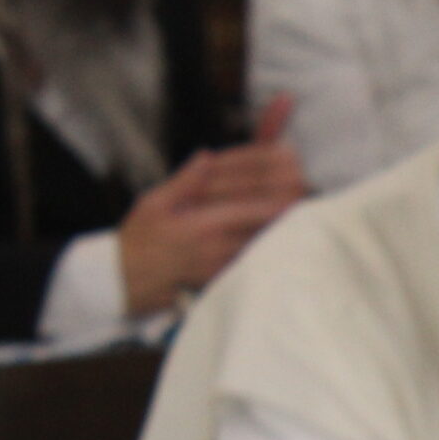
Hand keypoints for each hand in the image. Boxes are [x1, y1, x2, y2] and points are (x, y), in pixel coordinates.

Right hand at [117, 99, 304, 314]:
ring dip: (286, 220)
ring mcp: (226, 264)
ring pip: (265, 239)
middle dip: (288, 198)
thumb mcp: (153, 203)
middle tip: (308, 181)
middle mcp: (219, 245)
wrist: (130, 283)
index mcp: (201, 222)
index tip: (293, 165)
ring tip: (306, 199)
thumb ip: (184, 182)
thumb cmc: (141, 239)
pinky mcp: (228, 278)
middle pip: (265, 219)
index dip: (272, 182)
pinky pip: (257, 257)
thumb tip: (207, 157)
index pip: (247, 199)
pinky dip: (273, 241)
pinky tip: (289, 231)